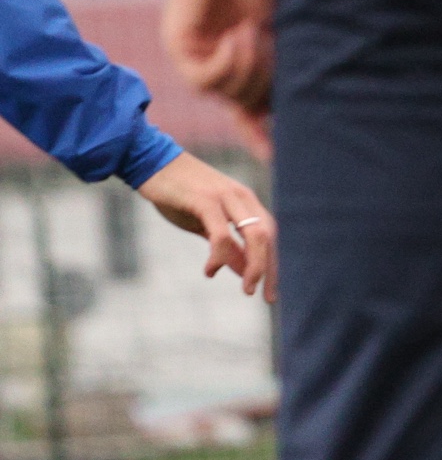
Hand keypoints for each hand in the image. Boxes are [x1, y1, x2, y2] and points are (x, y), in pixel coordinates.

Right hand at [136, 152, 276, 301]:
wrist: (150, 163)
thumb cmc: (178, 195)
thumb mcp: (205, 224)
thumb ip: (226, 244)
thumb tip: (243, 271)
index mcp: (246, 203)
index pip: (270, 236)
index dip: (273, 264)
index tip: (269, 294)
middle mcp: (242, 198)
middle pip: (268, 237)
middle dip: (269, 269)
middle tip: (262, 296)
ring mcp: (226, 197)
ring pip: (255, 234)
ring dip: (254, 265)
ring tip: (246, 289)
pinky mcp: (205, 200)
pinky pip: (222, 232)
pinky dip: (221, 255)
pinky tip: (211, 270)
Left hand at [162, 0, 276, 155]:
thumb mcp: (283, 29)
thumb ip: (285, 63)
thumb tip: (295, 103)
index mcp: (244, 63)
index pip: (252, 112)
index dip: (263, 136)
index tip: (278, 159)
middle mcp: (219, 66)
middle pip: (249, 104)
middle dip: (267, 82)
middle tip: (274, 47)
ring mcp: (198, 58)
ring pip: (229, 94)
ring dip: (249, 67)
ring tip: (255, 32)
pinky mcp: (181, 48)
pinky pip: (208, 79)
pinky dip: (229, 60)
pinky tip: (238, 34)